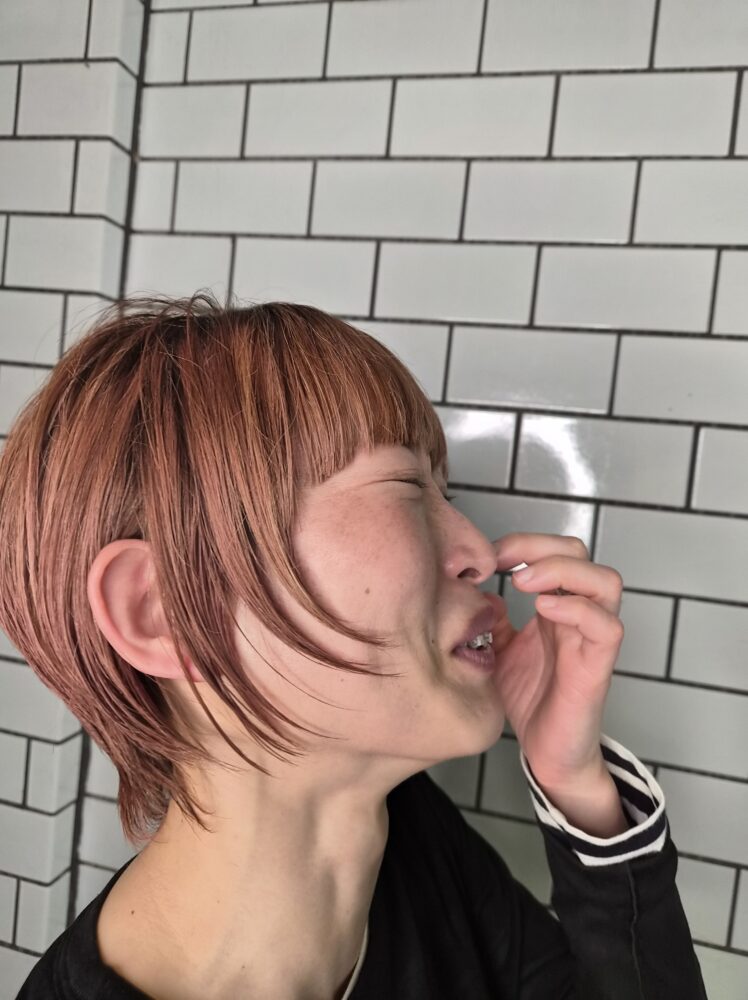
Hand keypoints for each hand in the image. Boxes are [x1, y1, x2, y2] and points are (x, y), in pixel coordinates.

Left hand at [490, 532, 624, 792]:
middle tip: (505, 563)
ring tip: (524, 582)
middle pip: (580, 552)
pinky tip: (544, 610)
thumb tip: (471, 590)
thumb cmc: (528, 700)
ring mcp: (591, 638)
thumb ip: (489, 619)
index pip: (552, 549)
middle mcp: (577, 614)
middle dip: (541, 546)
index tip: (486, 557)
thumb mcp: (496, 650)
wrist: (547, 753)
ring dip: (562, 570)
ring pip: (605, 581)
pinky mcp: (598, 666)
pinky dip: (577, 608)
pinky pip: (606, 626)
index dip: (521, 542)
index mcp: (554, 605)